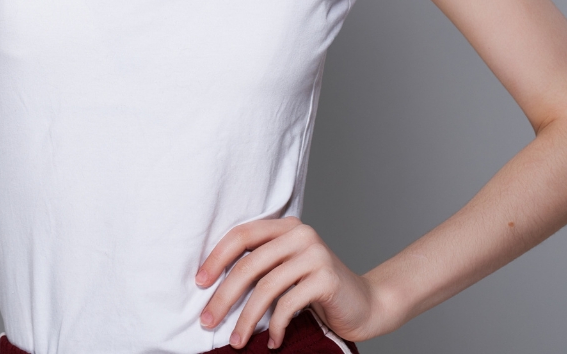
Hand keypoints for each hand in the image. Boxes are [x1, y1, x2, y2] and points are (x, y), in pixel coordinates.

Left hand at [196, 218, 385, 347]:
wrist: (367, 304)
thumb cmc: (317, 290)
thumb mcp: (287, 269)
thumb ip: (261, 264)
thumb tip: (211, 283)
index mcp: (285, 226)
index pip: (241, 235)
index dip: (217, 258)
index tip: (199, 283)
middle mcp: (300, 234)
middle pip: (249, 264)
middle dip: (223, 295)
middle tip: (206, 320)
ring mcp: (314, 254)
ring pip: (266, 287)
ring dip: (245, 319)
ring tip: (235, 341)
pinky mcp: (326, 278)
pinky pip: (288, 304)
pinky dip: (274, 326)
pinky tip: (272, 341)